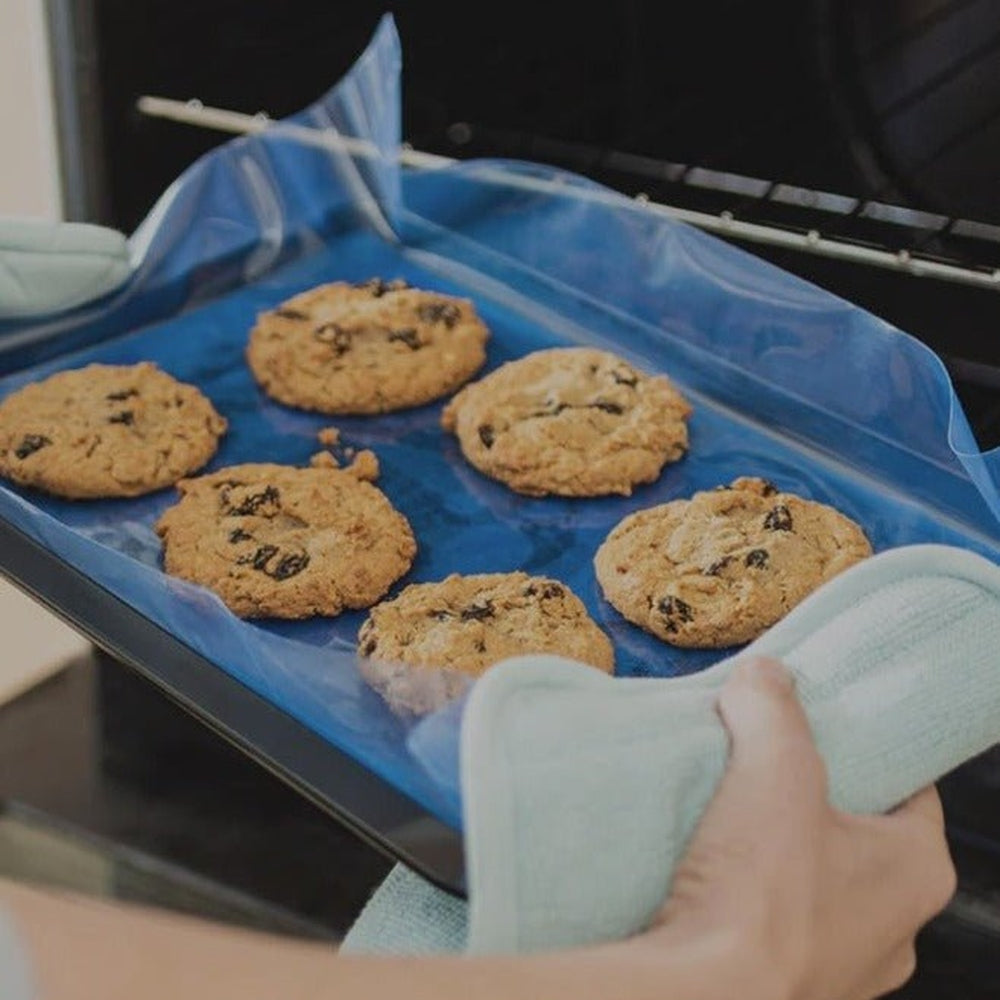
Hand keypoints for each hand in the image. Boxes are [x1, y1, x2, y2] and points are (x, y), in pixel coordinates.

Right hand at [642, 656, 956, 999]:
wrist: (699, 997)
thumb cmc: (761, 890)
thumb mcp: (772, 768)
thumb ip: (771, 707)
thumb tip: (763, 672)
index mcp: (918, 869)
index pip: (910, 786)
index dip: (866, 746)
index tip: (820, 721)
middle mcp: (897, 928)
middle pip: (859, 833)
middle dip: (813, 796)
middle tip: (765, 760)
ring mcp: (846, 968)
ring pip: (819, 882)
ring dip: (781, 849)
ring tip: (730, 812)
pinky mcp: (794, 988)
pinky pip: (781, 923)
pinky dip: (754, 895)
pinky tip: (714, 870)